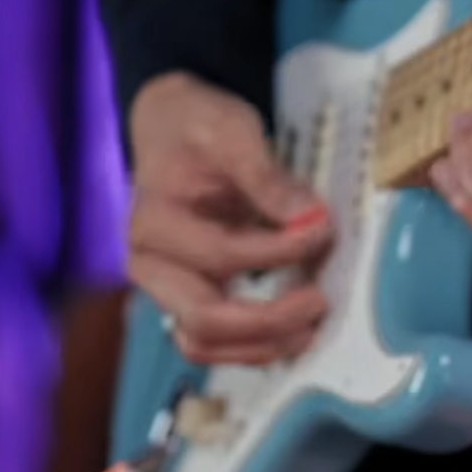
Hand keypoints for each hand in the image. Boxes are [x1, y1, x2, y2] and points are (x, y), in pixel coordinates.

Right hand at [125, 72, 332, 365]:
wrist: (171, 126)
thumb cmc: (194, 126)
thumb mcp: (230, 130)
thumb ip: (266, 175)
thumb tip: (308, 216)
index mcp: (153, 221)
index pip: (221, 254)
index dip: (278, 250)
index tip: (321, 229)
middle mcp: (151, 264)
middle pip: (205, 320)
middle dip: (270, 319)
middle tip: (319, 300)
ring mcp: (165, 286)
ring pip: (206, 344)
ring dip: (262, 345)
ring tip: (310, 327)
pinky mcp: (186, 296)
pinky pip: (215, 340)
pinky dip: (253, 343)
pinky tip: (292, 328)